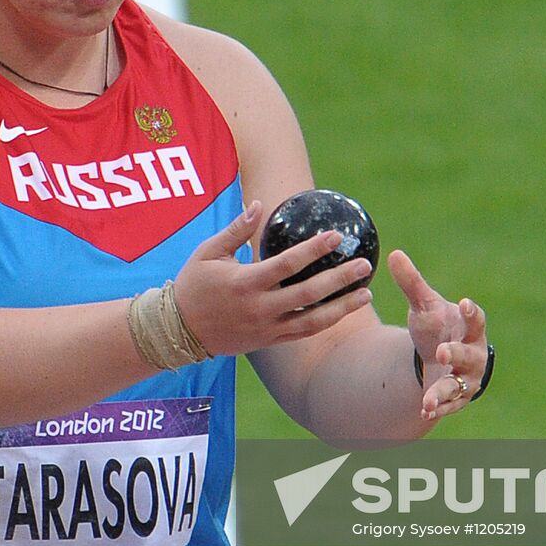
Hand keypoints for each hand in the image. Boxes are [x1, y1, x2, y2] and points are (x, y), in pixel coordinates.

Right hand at [172, 201, 374, 357]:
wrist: (179, 331)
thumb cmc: (193, 284)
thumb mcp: (208, 252)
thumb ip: (236, 229)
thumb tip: (259, 204)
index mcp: (244, 282)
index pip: (287, 264)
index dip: (313, 249)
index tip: (336, 235)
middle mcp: (259, 308)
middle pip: (308, 293)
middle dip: (339, 279)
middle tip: (363, 264)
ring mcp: (266, 328)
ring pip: (312, 320)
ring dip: (342, 307)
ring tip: (366, 293)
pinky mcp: (268, 341)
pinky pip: (303, 332)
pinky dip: (326, 321)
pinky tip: (344, 310)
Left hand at [387, 249, 488, 420]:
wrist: (439, 356)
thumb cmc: (437, 326)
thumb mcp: (423, 305)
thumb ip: (411, 283)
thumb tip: (393, 253)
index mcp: (468, 327)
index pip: (475, 319)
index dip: (472, 312)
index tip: (465, 302)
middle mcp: (472, 353)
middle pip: (468, 355)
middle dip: (457, 354)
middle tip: (443, 352)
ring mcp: (465, 378)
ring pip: (459, 386)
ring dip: (445, 392)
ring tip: (430, 400)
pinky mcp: (455, 398)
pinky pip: (449, 405)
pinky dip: (437, 408)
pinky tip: (424, 411)